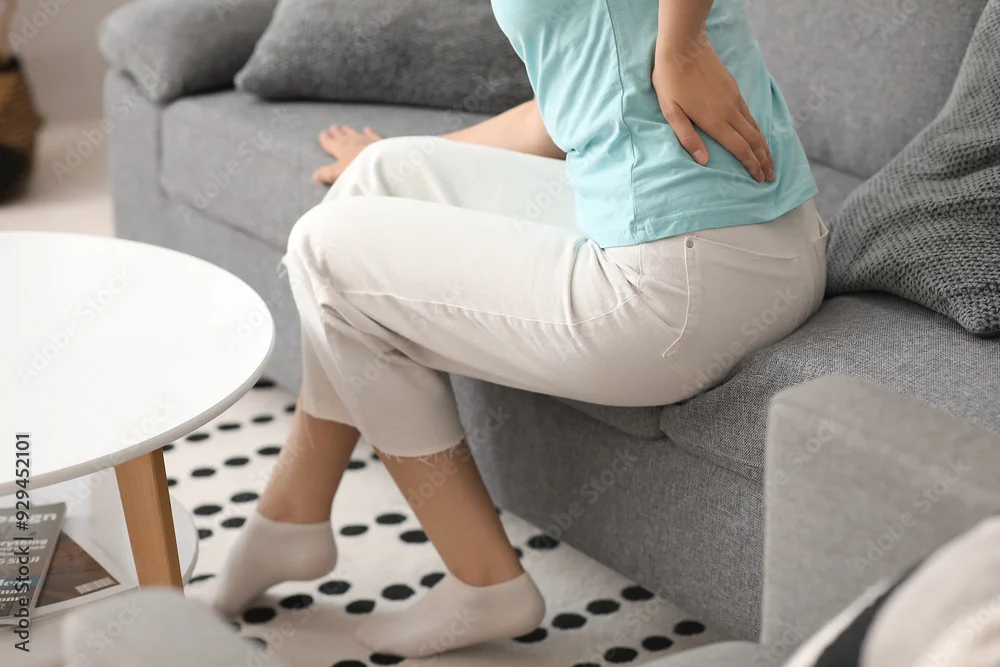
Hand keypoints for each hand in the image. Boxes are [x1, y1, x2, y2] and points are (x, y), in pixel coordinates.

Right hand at [313, 125, 383, 183]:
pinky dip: (369, 132)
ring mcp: (366, 140)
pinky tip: (367, 129)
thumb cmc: (358, 170)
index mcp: (340, 148)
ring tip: (345, 127)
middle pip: (342, 136)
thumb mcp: (339, 174)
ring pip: (355, 134)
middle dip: (337, 133)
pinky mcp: (379, 142)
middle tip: (333, 127)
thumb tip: (314, 175)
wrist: (383, 165)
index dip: (325, 139)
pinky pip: (372, 135)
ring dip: (349, 131)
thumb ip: (327, 173)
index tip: (322, 134)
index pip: (330, 143)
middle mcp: (352, 141)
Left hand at [652, 34, 773, 181]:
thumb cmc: (671, 80)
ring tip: (770, 160)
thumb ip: (687, 137)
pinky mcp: (734, 89)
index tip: (759, 178)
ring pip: (755, 127)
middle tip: (770, 176)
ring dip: (764, 146)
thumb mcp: (671, 112)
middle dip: (763, 160)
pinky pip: (750, 114)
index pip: (740, 149)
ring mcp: (734, 99)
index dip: (751, 165)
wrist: (684, 46)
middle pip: (753, 140)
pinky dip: (758, 129)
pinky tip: (758, 135)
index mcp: (714, 121)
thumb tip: (704, 161)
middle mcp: (729, 111)